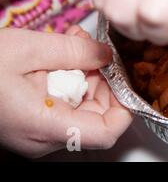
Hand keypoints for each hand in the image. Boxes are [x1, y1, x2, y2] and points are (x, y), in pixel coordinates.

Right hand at [0, 26, 131, 157]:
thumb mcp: (28, 49)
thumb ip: (74, 50)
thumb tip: (107, 55)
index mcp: (44, 124)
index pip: (106, 132)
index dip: (125, 106)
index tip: (124, 78)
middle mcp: (42, 137)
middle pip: (95, 115)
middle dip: (101, 79)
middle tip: (93, 48)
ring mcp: (35, 132)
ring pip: (79, 107)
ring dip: (84, 73)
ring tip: (73, 43)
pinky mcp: (29, 123)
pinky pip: (61, 104)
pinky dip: (67, 79)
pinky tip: (59, 55)